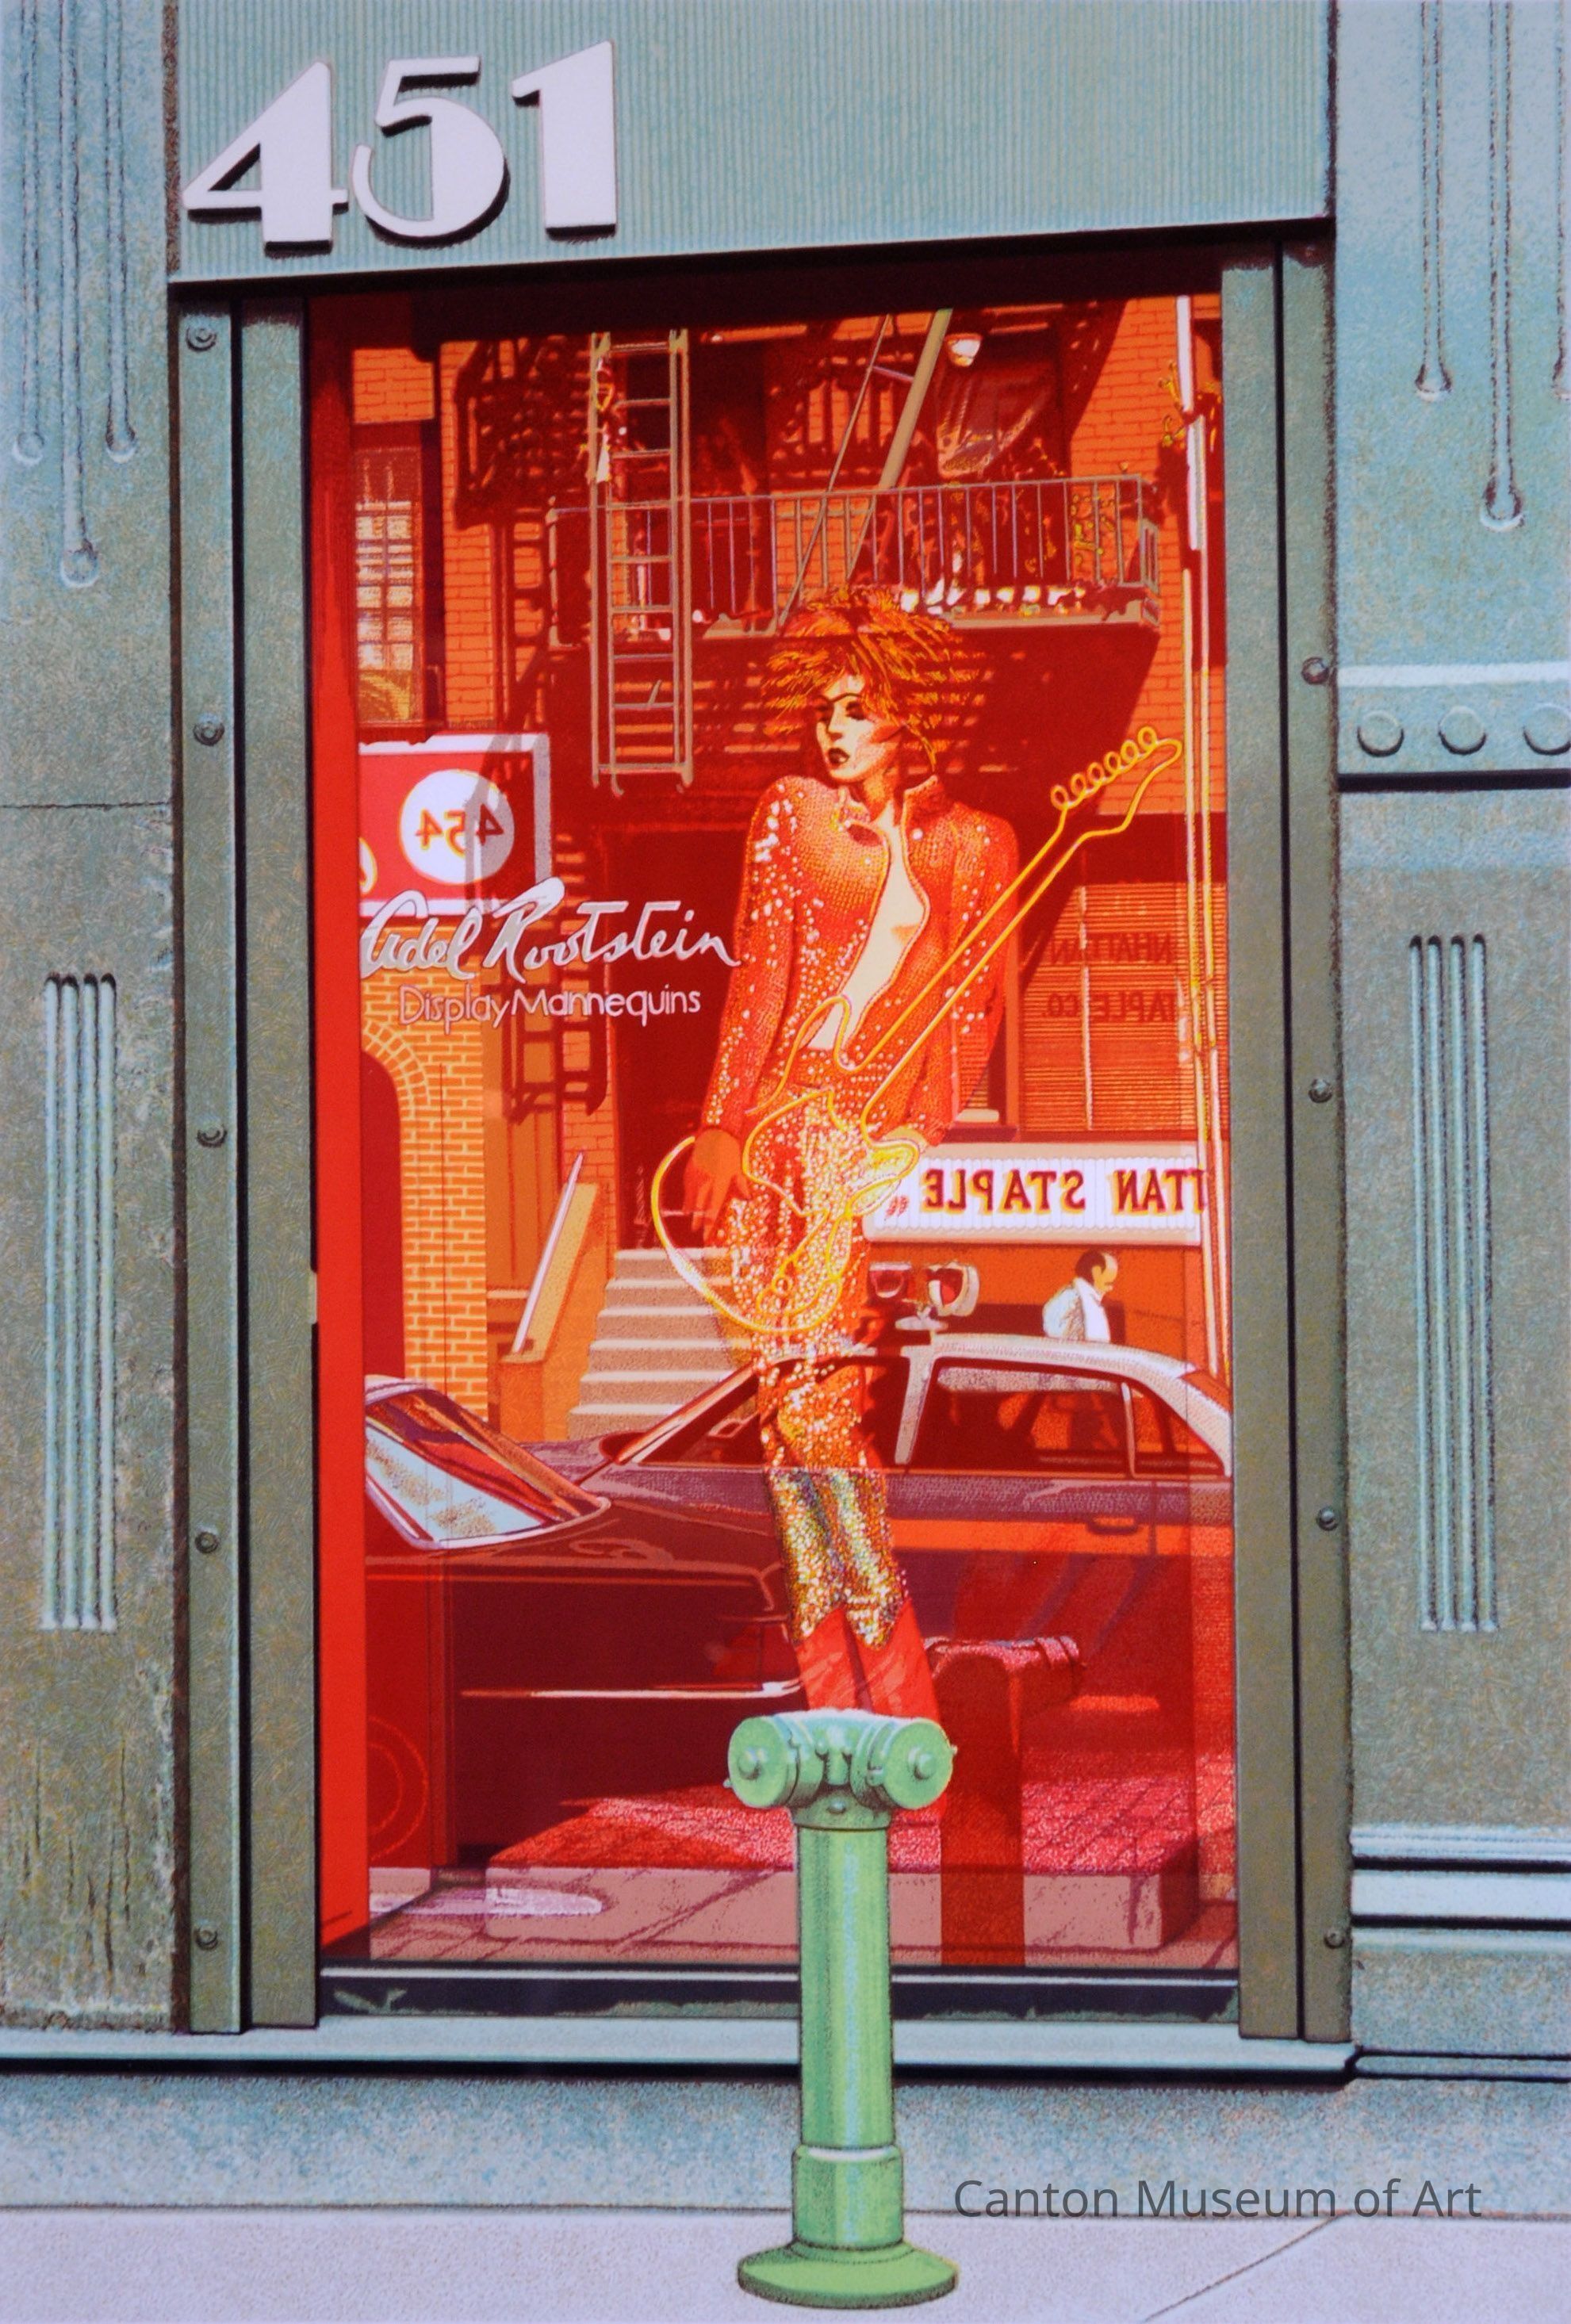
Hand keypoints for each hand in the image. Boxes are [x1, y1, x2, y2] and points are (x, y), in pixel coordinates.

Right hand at [684, 1127, 742, 1243]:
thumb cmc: (730, 1152)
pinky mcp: (689, 1172)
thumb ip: (740, 1184)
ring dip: (692, 1212)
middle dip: (698, 1221)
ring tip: (692, 1225)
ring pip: (691, 1199)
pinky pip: (687, 1190)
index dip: (710, 1223)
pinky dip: (687, 1200)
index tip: (707, 1234)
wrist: (714, 1135)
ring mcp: (695, 1177)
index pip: (713, 1207)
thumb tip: (747, 1199)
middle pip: (700, 1206)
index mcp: (719, 1182)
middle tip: (697, 1232)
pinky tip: (686, 1209)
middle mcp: (705, 1182)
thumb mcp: (738, 1168)